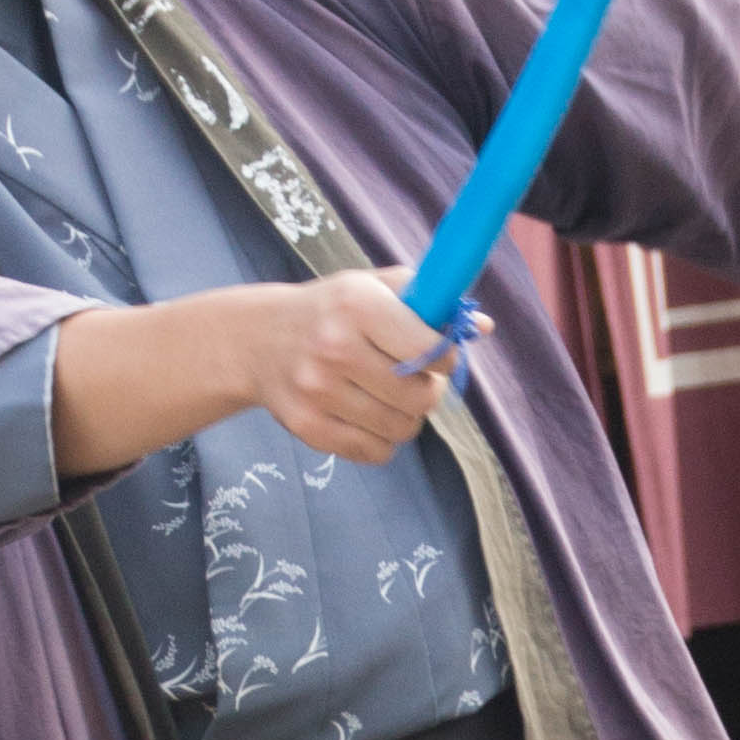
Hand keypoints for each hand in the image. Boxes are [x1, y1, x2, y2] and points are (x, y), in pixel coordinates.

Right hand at [243, 267, 473, 464]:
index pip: (429, 350)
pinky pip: (374, 452)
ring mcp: (318, 391)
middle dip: (428, 392)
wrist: (258, 340)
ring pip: (402, 429)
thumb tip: (481, 328)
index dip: (446, 360)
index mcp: (358, 304)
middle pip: (421, 398)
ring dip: (406, 418)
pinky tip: (367, 416)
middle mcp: (335, 347)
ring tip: (388, 397)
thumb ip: (429, 301)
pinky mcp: (307, 426)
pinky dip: (382, 441)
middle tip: (412, 380)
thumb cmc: (332, 310)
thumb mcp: (374, 287)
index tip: (437, 357)